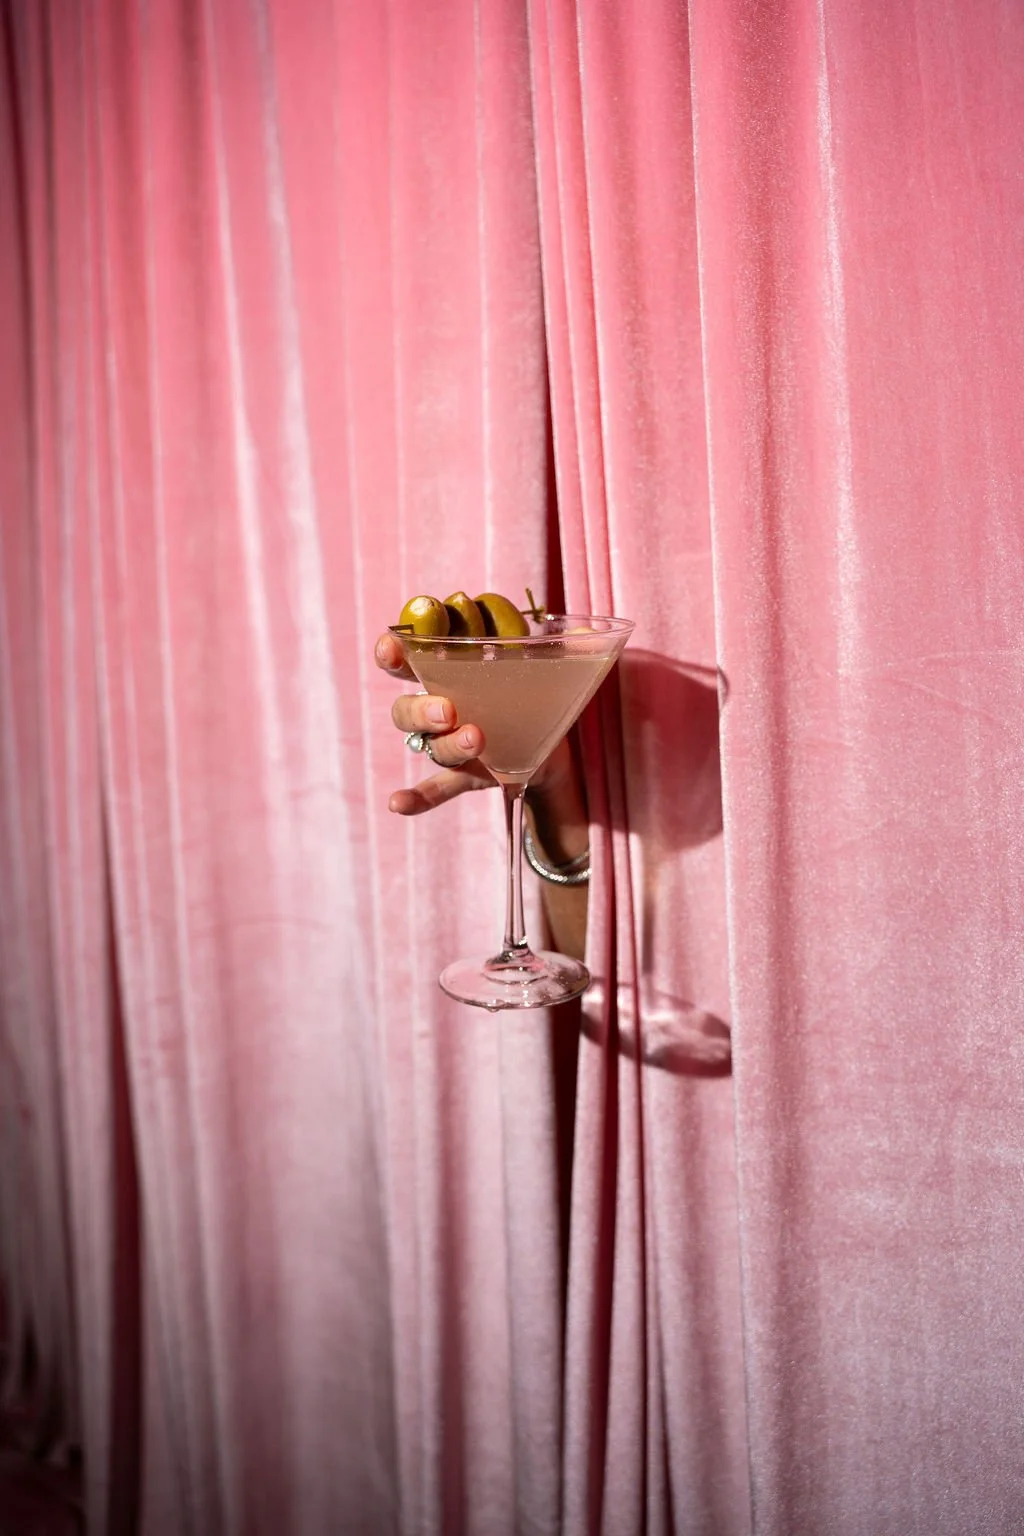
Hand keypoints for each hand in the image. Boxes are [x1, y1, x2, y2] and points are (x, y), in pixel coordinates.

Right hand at [374, 630, 573, 815]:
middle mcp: (443, 710)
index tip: (391, 647)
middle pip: (407, 710)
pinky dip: (417, 798)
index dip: (394, 654)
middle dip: (421, 708)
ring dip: (446, 743)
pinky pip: (435, 789)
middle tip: (449, 709)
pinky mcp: (467, 777)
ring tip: (476, 738)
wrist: (554, 750)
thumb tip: (585, 633)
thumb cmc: (537, 698)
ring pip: (428, 746)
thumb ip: (564, 651)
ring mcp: (452, 746)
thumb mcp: (551, 671)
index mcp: (453, 675)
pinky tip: (398, 804)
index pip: (411, 660)